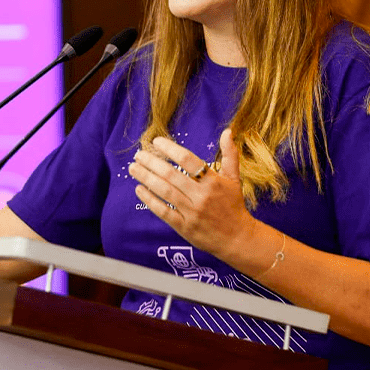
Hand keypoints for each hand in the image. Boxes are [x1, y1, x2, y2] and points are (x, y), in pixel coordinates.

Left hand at [129, 128, 257, 257]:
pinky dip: (150, 200)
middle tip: (138, 154)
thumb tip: (227, 131)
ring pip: (164, 191)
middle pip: (171, 175)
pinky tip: (139, 189)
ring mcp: (192, 212)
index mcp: (213, 181)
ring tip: (133, 168)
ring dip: (146, 178)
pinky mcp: (184, 227)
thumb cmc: (233, 205)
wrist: (237, 238)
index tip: (156, 142)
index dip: (170, 149)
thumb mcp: (234, 178)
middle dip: (152, 162)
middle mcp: (201, 196)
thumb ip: (230, 154)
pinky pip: (163, 212)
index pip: (188, 160)